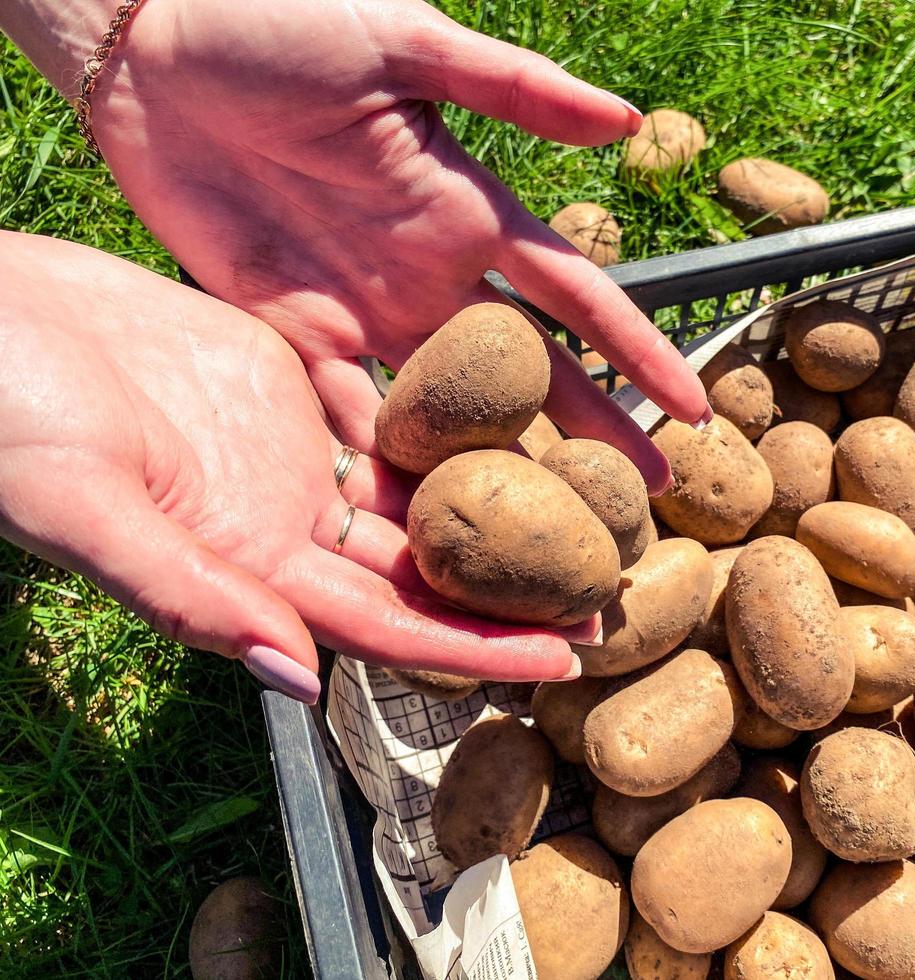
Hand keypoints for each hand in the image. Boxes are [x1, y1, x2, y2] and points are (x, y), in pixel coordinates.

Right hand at [0, 233, 589, 702]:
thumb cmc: (3, 419)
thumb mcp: (83, 508)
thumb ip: (186, 594)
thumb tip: (295, 675)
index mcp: (249, 570)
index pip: (388, 626)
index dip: (476, 648)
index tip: (566, 655)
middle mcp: (286, 522)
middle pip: (425, 568)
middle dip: (513, 585)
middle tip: (612, 586)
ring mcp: (294, 451)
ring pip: (420, 488)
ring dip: (497, 498)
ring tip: (590, 499)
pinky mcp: (294, 378)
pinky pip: (392, 406)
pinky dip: (454, 414)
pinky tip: (523, 404)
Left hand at [83, 0, 707, 484]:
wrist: (150, 37)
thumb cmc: (282, 16)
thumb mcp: (407, 41)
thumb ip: (513, 88)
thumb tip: (628, 123)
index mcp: (473, 210)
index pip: (578, 297)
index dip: (639, 354)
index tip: (693, 413)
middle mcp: (433, 274)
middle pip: (528, 374)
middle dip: (588, 438)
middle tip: (633, 507)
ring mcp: (365, 310)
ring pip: (446, 408)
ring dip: (489, 469)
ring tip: (530, 539)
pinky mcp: (290, 327)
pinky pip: (343, 409)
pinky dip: (377, 464)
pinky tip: (411, 520)